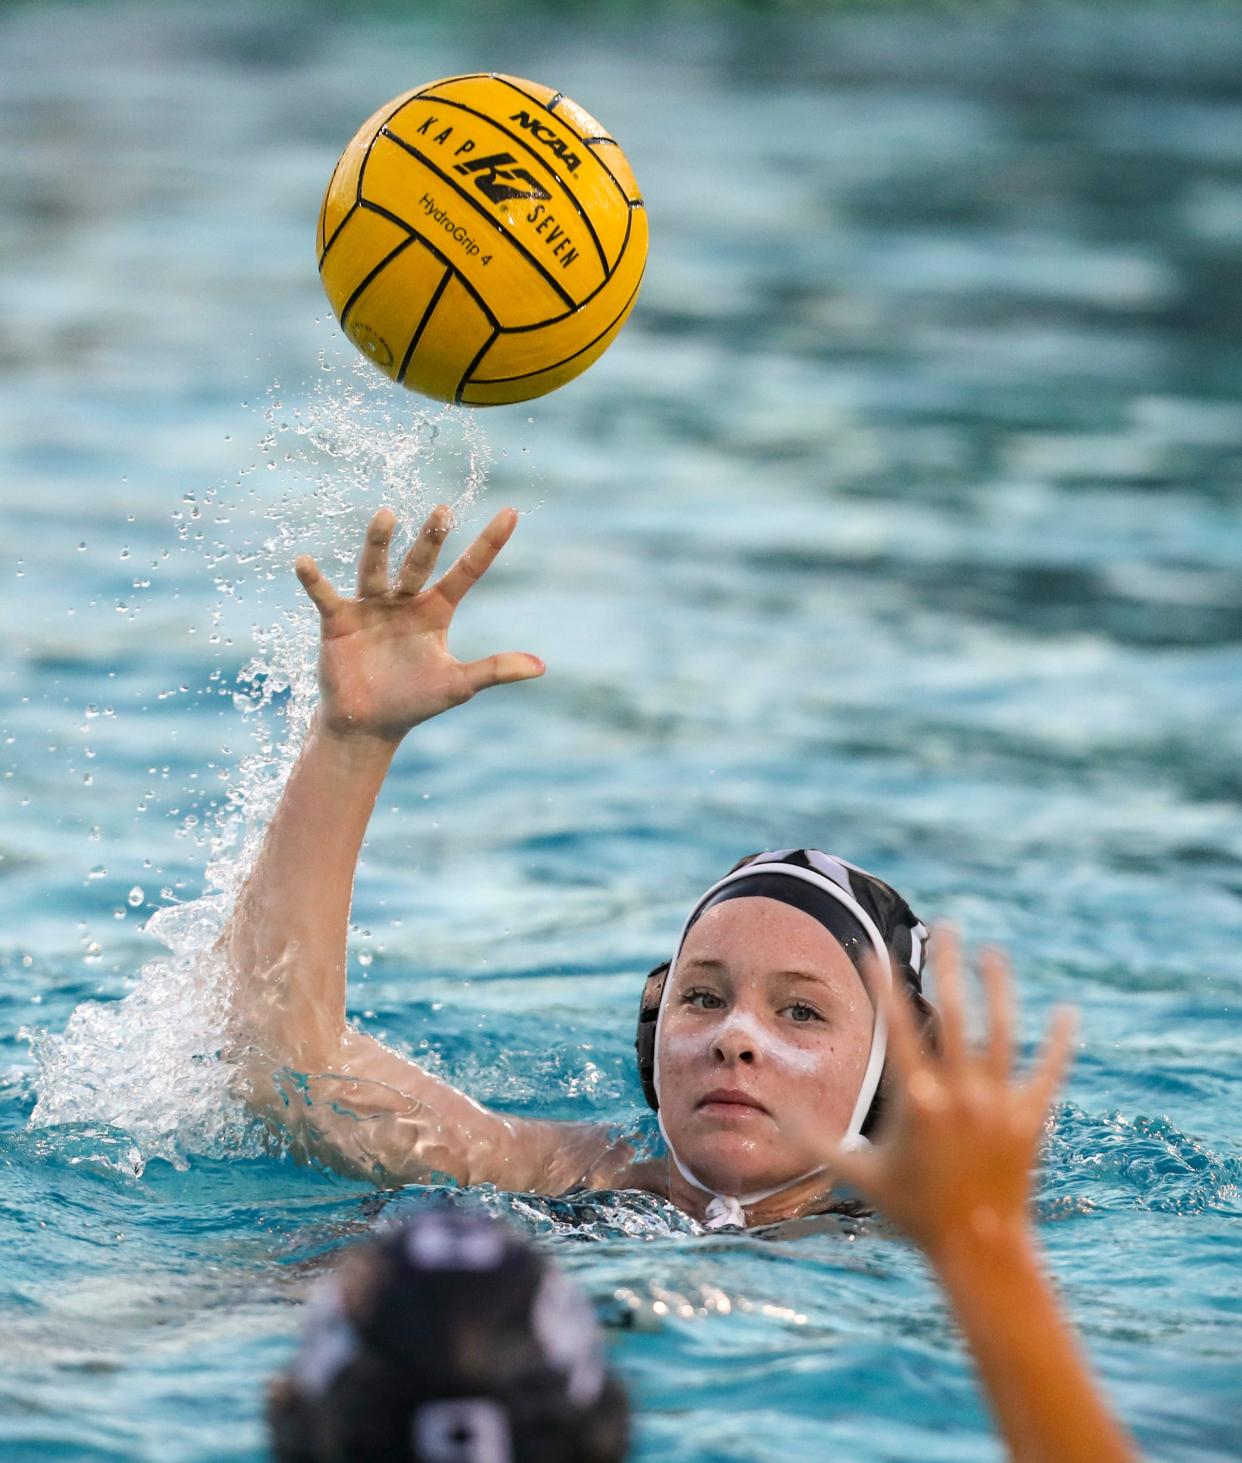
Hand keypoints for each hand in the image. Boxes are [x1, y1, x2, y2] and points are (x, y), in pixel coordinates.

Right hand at [295, 505, 543, 742]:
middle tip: (443, 512)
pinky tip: (304, 563)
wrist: (369, 724)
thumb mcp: (459, 685)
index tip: (511, 512)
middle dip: (431, 538)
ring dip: (379, 544)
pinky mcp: (338, 620)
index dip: (488, 544)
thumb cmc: (415, 701)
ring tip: (386, 515)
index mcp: (436, 610)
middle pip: (420, 562)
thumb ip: (495, 670)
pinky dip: (314, 580)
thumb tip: (542, 667)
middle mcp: (404, 600)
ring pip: (376, 568)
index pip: (467, 571)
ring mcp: (370, 606)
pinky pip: (325, 596)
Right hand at [831, 931, 1074, 1266]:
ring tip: (993, 954)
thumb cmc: (914, 1213)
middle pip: (957, 1014)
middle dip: (951, 966)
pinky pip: (1048, 1071)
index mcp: (918, 1100)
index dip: (886, 986)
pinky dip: (1058, 1041)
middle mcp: (961, 1094)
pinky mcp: (1031, 1119)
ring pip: (1002, 1032)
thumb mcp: (857, 1174)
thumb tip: (775, 1112)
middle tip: (948, 927)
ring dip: (998, 989)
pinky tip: (1063, 1012)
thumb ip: (816, 1139)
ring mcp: (1000, 1104)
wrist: (980, 1250)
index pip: (899, 1028)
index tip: (876, 951)